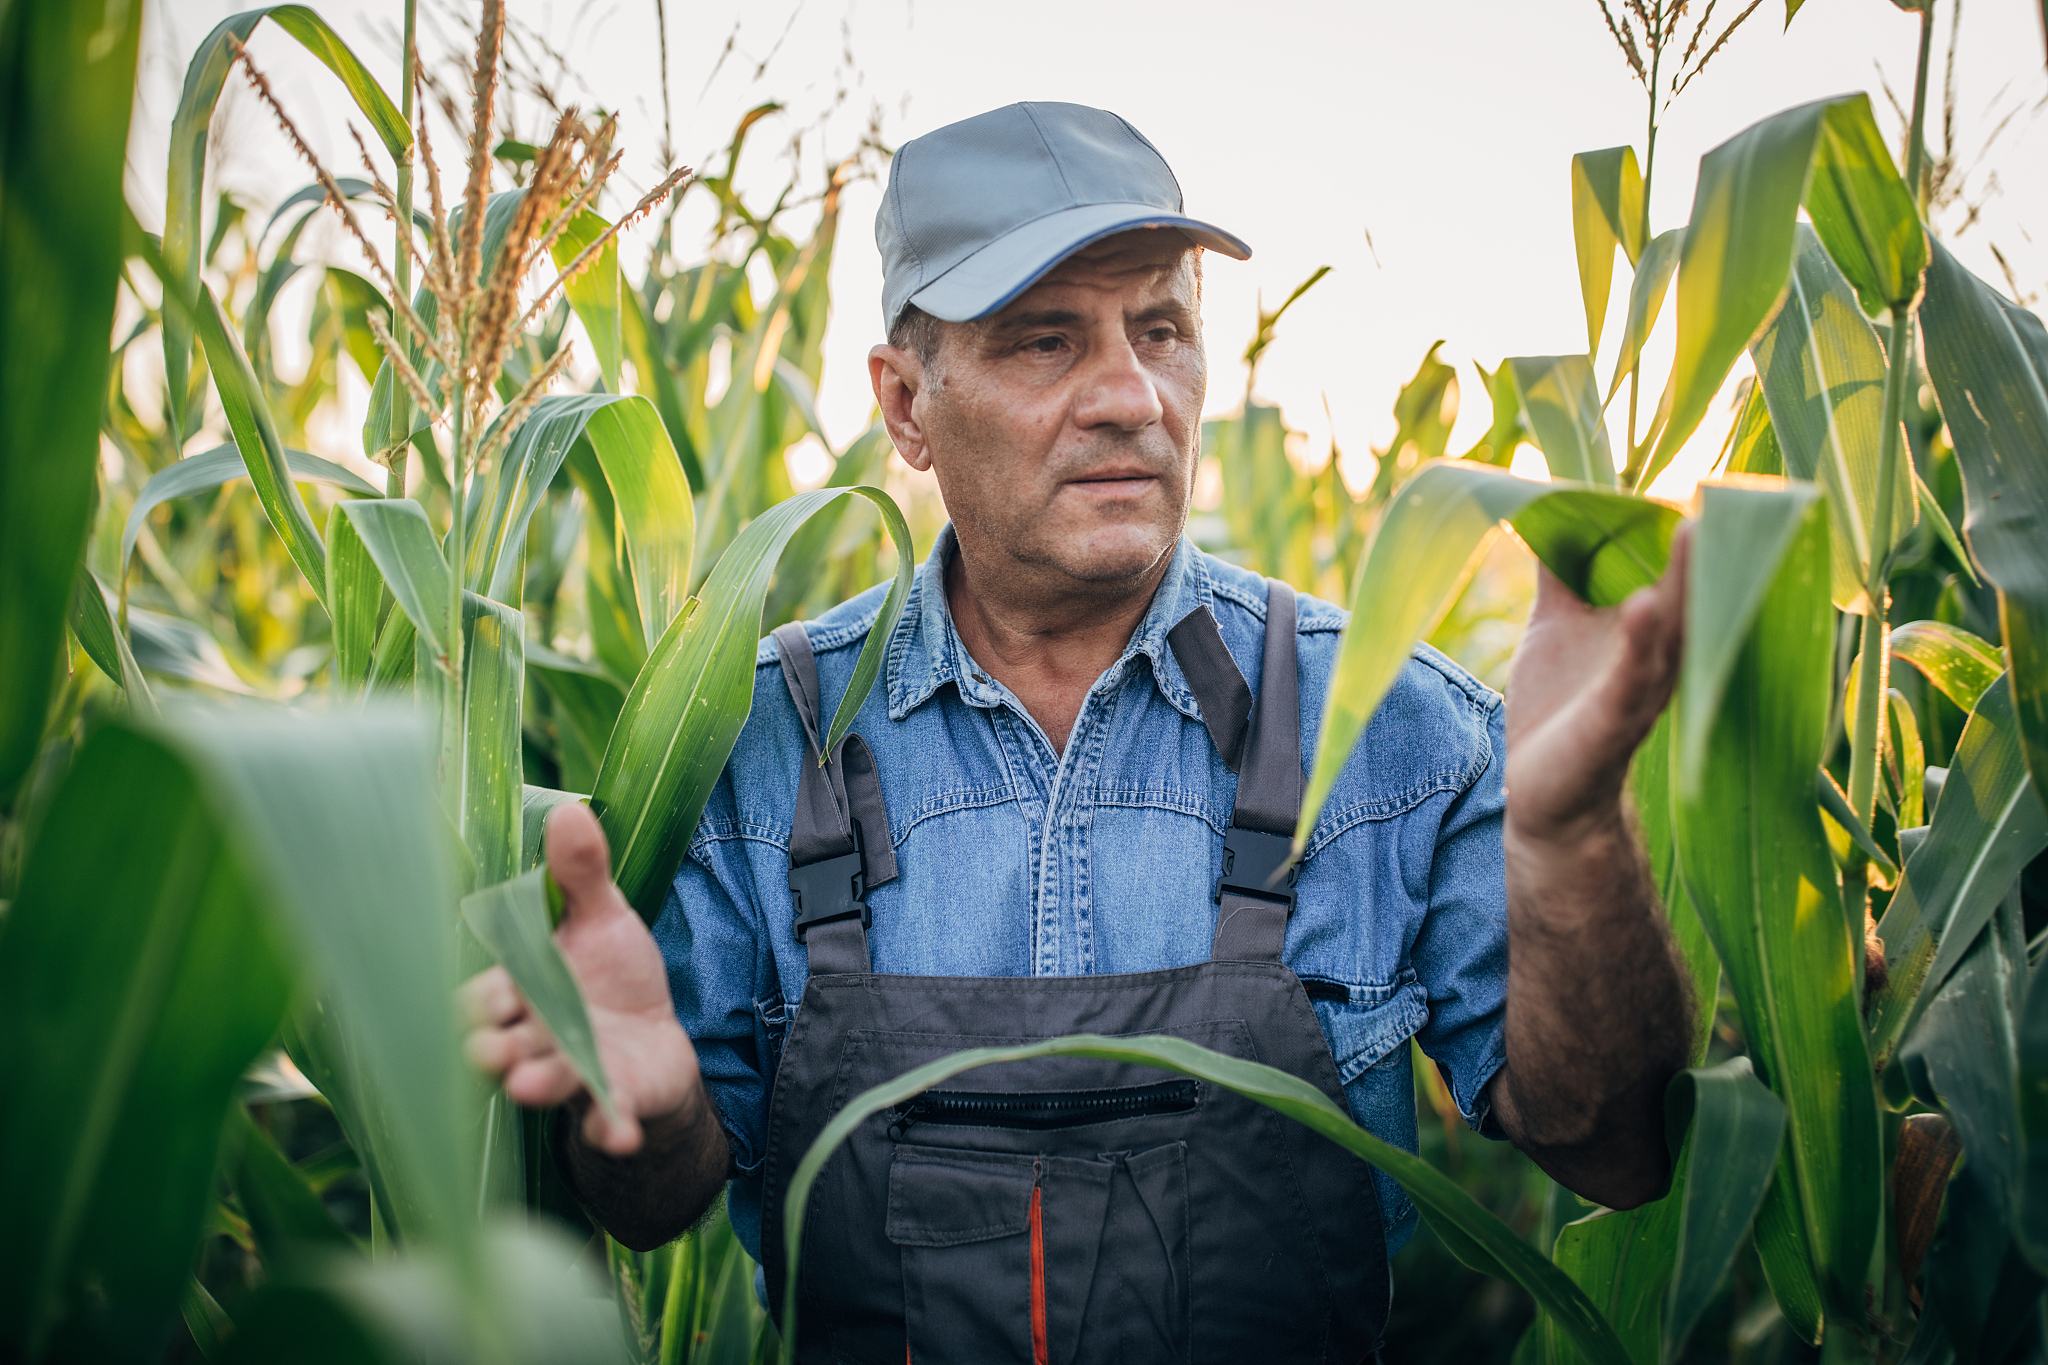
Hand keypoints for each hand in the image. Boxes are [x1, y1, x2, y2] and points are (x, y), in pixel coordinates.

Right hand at [460, 803, 700, 1156]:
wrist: (656, 1036)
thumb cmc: (611, 975)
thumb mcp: (602, 918)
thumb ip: (583, 875)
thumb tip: (571, 810)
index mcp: (520, 991)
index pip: (484, 995)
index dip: (484, 996)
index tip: (491, 991)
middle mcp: (534, 1038)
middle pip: (502, 1044)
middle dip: (494, 1047)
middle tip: (491, 1048)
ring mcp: (572, 1075)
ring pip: (547, 1082)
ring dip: (538, 1084)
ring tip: (530, 1084)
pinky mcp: (613, 1102)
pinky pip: (606, 1120)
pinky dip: (611, 1129)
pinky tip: (619, 1134)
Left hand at [1504, 524, 1688, 849]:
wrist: (1544, 792)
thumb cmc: (1557, 704)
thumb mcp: (1557, 624)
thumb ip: (1561, 572)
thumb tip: (1550, 509)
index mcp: (1650, 629)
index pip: (1680, 572)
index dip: (1692, 532)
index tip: (1711, 482)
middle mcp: (1658, 657)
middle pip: (1689, 596)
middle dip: (1702, 552)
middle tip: (1719, 498)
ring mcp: (1639, 690)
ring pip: (1670, 633)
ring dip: (1683, 587)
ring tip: (1693, 534)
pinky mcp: (1612, 722)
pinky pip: (1630, 680)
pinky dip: (1640, 644)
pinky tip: (1644, 607)